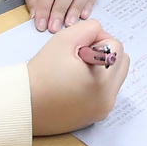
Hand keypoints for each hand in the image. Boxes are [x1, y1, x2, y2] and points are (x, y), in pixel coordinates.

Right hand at [28, 19, 127, 135]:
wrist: (24, 104)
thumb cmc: (42, 73)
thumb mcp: (64, 39)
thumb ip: (89, 28)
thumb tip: (101, 34)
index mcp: (103, 79)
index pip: (116, 46)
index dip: (96, 41)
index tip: (77, 48)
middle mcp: (108, 97)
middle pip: (122, 62)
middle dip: (104, 54)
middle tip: (79, 58)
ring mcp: (104, 109)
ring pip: (116, 77)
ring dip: (103, 69)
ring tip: (78, 72)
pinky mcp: (97, 117)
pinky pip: (107, 92)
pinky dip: (97, 84)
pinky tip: (76, 85)